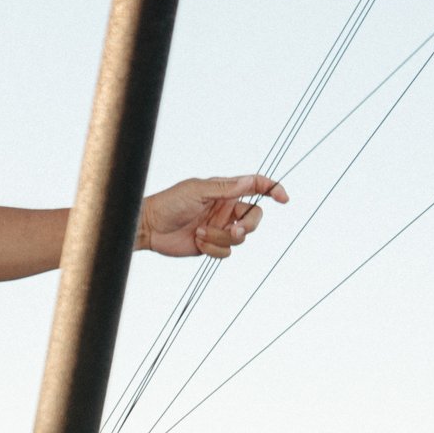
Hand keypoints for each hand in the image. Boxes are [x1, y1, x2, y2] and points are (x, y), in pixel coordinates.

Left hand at [138, 174, 287, 258]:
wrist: (150, 227)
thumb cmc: (170, 203)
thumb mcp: (198, 190)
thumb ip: (225, 188)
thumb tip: (250, 180)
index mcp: (224, 191)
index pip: (255, 187)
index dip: (272, 189)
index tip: (283, 198)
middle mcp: (225, 209)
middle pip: (254, 218)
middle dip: (247, 227)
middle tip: (235, 231)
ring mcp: (219, 227)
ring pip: (239, 239)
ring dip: (220, 238)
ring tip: (200, 233)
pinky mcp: (211, 244)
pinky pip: (226, 252)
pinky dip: (213, 248)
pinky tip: (197, 241)